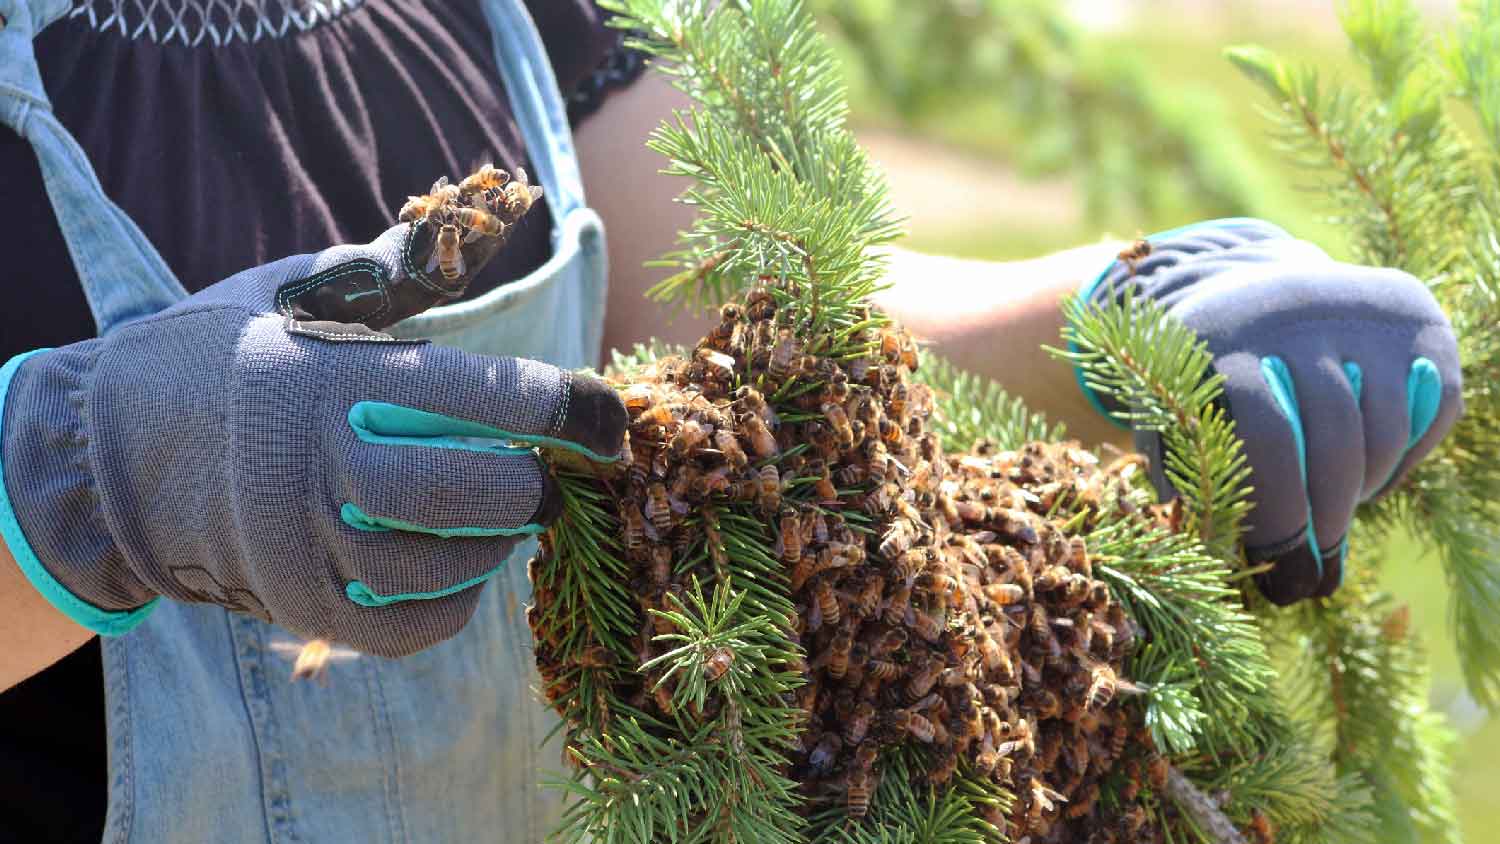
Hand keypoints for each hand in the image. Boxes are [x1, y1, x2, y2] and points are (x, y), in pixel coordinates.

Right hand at [0, 220, 625, 656]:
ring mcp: (305, 548)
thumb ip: (390, 272)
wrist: (110, 449)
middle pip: (474, 492)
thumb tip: (473, 219)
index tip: (608, 419)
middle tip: (537, 469)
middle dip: (528, 482)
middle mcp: (318, 467)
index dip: (566, 408)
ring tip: (495, 510)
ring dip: (495, 539)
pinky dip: (454, 599)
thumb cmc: (222, 356)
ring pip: (449, 562)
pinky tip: (456, 562)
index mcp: (330, 378)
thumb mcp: (295, 293)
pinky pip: (412, 624)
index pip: (483, 397)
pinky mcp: (301, 606)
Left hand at [1081, 219, 1461, 603]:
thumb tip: (1228, 560)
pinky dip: (1405, 457)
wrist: (1251, 294)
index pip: (1266, 434)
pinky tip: (1366, 471)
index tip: (1283, 567)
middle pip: (1334, 437)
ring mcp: (1360, 308)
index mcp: (1218, 334)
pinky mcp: (1416, 317)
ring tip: (1330, 510)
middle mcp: (1292, 309)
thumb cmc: (1203, 383)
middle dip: (1328, 516)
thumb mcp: (1174, 416)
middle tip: (1314, 565)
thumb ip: (1189, 480)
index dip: (1279, 512)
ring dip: (1362, 490)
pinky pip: (1434, 410)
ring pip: (1385, 430)